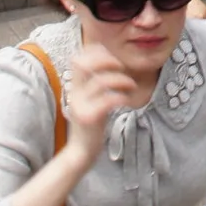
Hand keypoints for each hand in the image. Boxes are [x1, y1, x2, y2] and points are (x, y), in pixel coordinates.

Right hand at [64, 40, 137, 159]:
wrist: (81, 152)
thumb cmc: (92, 126)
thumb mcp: (91, 101)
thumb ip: (96, 86)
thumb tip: (111, 67)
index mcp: (75, 87)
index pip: (78, 58)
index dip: (96, 52)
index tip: (113, 58)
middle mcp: (74, 93)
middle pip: (83, 64)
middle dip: (106, 60)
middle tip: (121, 67)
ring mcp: (80, 105)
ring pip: (100, 82)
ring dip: (121, 80)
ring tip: (131, 86)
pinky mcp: (89, 118)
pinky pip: (107, 100)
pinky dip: (120, 97)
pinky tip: (125, 101)